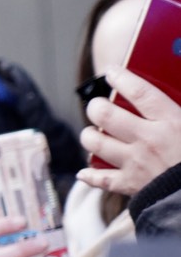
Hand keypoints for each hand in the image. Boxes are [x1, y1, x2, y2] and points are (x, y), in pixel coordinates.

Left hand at [79, 67, 180, 196]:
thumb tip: (167, 98)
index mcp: (171, 122)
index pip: (139, 92)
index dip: (122, 78)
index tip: (111, 72)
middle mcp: (148, 140)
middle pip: (106, 115)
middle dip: (96, 107)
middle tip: (97, 106)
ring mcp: (136, 163)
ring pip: (95, 143)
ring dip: (89, 136)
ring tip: (92, 133)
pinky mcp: (131, 185)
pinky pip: (101, 179)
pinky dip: (90, 175)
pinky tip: (85, 171)